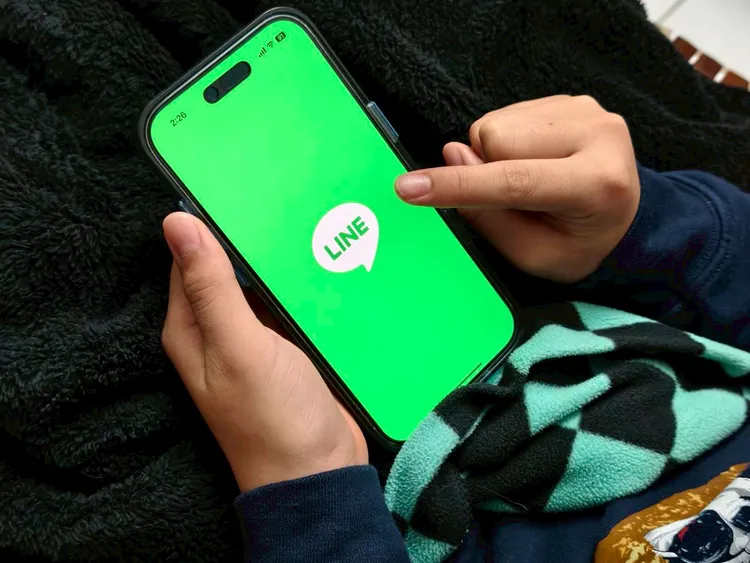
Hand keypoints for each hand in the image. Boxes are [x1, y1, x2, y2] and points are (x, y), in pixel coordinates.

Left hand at [161, 212, 366, 491]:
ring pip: (263, 286)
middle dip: (252, 240)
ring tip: (312, 224)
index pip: (189, 259)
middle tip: (287, 202)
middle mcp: (217, 332)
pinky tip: (325, 265)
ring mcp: (254, 342)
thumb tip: (176, 223)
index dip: (209, 224)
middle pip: (229, 270)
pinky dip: (301, 287)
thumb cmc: (272, 416)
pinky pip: (289, 306)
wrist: (318, 473)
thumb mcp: (238, 346)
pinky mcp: (286, 350)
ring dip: (281, 262)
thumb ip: (210, 287)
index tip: (242, 190)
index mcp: (191, 328)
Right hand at [395, 95, 640, 282]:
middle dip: (486, 169)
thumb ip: (490, 217)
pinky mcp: (572, 99)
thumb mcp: (535, 256)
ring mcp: (586, 109)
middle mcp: (598, 135)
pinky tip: (537, 160)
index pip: (513, 181)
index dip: (457, 185)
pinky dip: (509, 142)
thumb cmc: (579, 244)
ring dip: (497, 155)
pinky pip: (508, 114)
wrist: (626, 217)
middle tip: (517, 197)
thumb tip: (452, 157)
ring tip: (532, 179)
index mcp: (596, 185)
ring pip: (496, 123)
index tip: (408, 188)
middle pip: (495, 139)